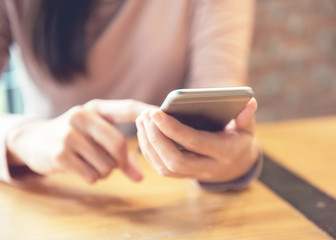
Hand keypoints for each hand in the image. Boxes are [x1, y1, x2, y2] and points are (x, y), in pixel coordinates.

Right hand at [6, 99, 155, 182]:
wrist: (33, 141)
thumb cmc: (73, 138)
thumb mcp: (94, 135)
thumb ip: (120, 152)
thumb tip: (141, 177)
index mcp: (95, 108)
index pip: (127, 108)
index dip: (147, 112)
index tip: (165, 116)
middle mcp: (82, 116)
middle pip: (119, 144)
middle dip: (120, 161)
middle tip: (115, 163)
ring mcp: (69, 135)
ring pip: (106, 164)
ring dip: (105, 171)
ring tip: (91, 163)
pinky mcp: (59, 154)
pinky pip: (92, 175)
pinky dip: (92, 177)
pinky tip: (80, 168)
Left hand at [136, 98, 259, 182]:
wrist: (237, 166)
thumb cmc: (239, 141)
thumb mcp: (246, 129)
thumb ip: (246, 117)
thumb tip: (250, 102)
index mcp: (225, 153)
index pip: (195, 143)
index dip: (174, 129)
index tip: (156, 112)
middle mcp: (208, 168)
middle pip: (175, 161)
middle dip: (156, 138)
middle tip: (145, 116)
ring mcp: (194, 175)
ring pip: (165, 167)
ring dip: (149, 144)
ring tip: (141, 120)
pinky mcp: (183, 176)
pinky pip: (162, 169)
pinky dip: (149, 152)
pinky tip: (144, 133)